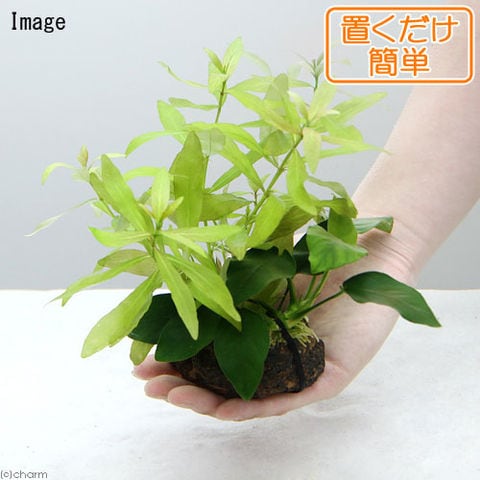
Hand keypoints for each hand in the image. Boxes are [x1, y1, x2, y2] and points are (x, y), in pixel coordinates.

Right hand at [133, 230, 413, 420]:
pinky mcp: (329, 376)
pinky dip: (256, 406)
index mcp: (258, 332)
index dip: (179, 361)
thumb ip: (229, 284)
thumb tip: (176, 285)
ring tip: (171, 395)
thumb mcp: (262, 269)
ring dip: (208, 401)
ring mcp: (300, 367)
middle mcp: (275, 353)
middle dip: (183, 385)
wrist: (365, 247)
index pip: (212, 356)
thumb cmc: (315, 254)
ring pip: (250, 398)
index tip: (144, 359)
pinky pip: (291, 399)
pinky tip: (223, 408)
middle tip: (148, 384)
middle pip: (224, 381)